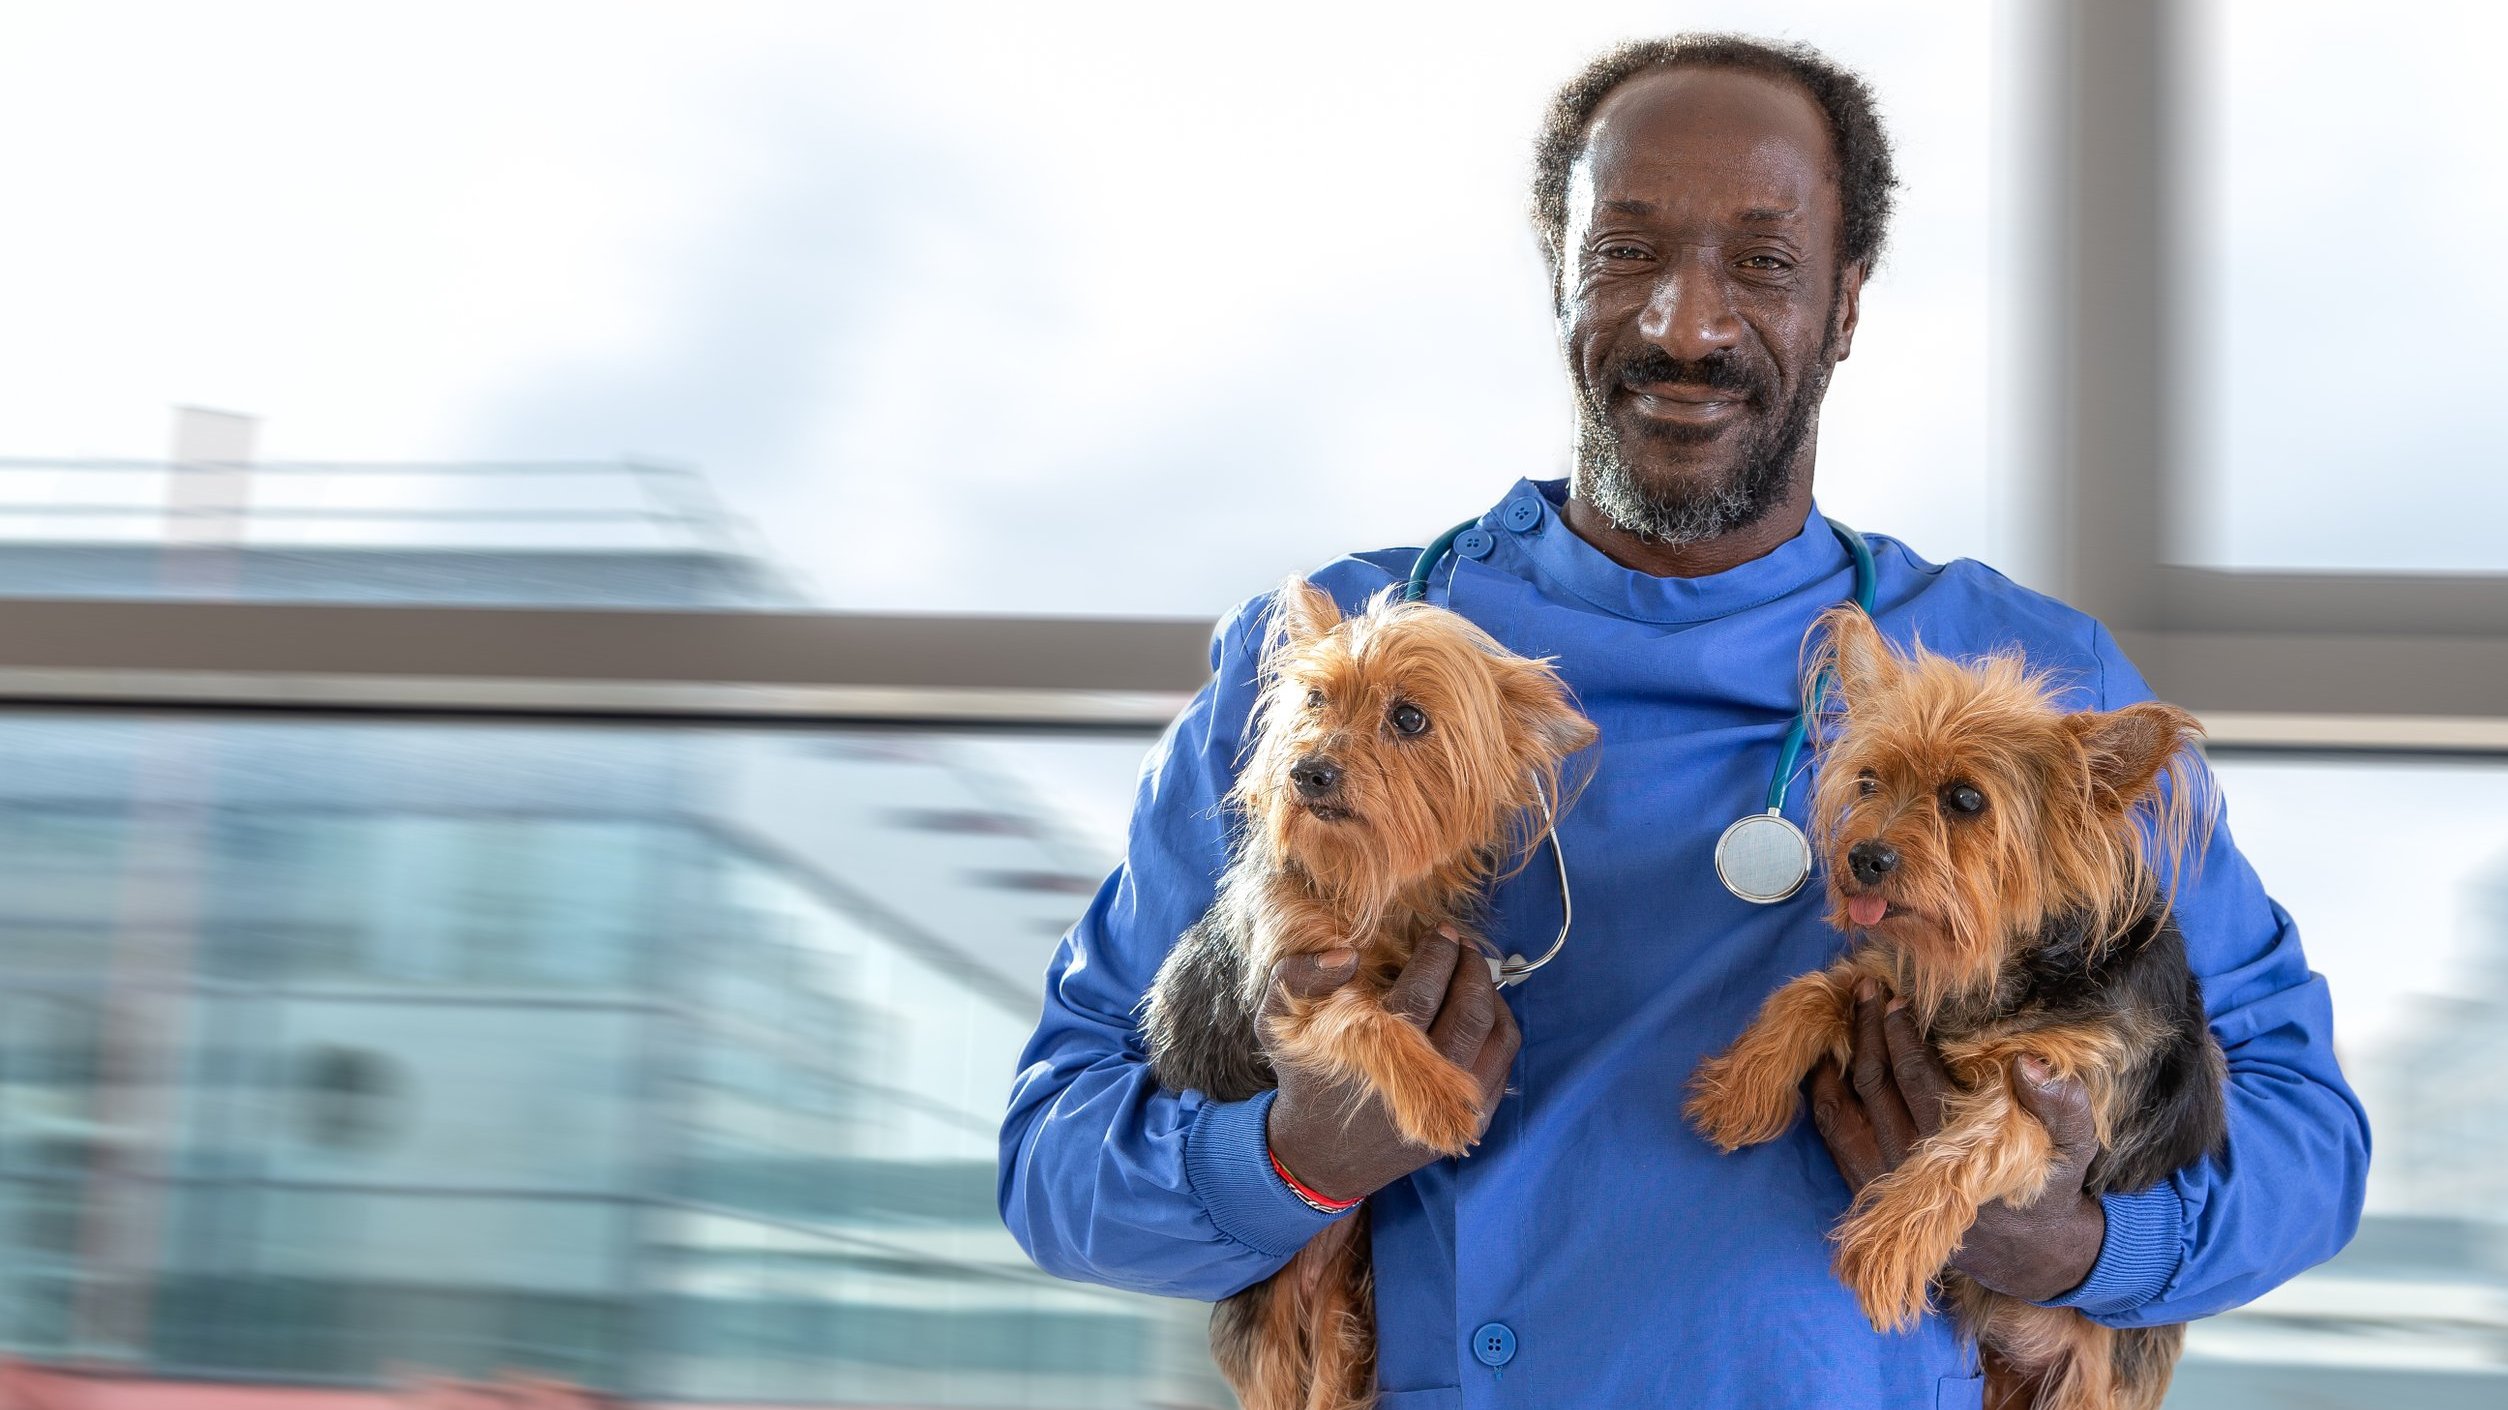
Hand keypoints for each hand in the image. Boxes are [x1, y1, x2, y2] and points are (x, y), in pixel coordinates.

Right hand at [1261, 931, 1519, 1203]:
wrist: (1320, 1156)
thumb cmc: (1304, 1078)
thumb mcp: (1275, 1024)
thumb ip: (1297, 977)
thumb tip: (1348, 952)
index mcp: (1378, 1055)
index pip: (1424, 991)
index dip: (1438, 954)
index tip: (1439, 931)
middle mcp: (1425, 1085)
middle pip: (1470, 1011)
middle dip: (1471, 967)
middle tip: (1462, 943)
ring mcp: (1453, 1109)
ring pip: (1497, 1037)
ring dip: (1493, 996)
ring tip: (1474, 972)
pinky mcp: (1469, 1125)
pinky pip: (1504, 1067)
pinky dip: (1500, 1030)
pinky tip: (1483, 1011)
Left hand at [1806, 979, 2106, 1302]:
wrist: (2030, 1253)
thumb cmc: (2049, 1186)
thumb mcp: (2073, 1149)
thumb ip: (2063, 1106)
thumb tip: (2029, 1062)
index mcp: (1959, 1151)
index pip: (1918, 1080)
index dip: (1902, 1036)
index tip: (1896, 997)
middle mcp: (1912, 1167)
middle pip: (1876, 1085)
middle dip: (1867, 1031)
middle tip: (1863, 987)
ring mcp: (1885, 1182)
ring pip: (1847, 1108)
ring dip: (1840, 1057)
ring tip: (1840, 1012)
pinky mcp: (1870, 1192)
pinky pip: (1834, 1137)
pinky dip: (1825, 1097)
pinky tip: (1824, 1062)